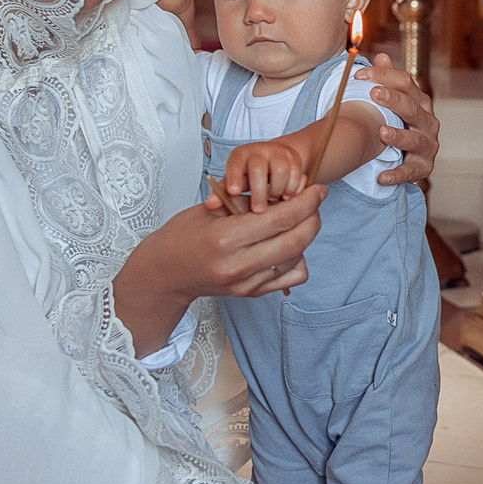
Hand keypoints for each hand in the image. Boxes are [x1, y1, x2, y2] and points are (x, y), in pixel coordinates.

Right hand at [112, 185, 325, 346]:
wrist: (165, 273)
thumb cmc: (183, 235)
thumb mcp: (210, 210)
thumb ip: (248, 203)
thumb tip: (285, 193)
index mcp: (224, 238)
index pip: (280, 218)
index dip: (306, 202)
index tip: (317, 189)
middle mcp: (237, 265)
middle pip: (295, 241)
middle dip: (313, 217)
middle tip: (315, 202)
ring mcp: (245, 283)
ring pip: (296, 260)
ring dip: (305, 237)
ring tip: (297, 220)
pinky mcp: (250, 294)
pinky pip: (289, 278)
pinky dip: (297, 259)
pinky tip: (285, 245)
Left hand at [214, 137, 311, 206]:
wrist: (276, 158)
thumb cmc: (251, 174)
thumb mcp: (237, 180)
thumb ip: (224, 192)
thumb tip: (210, 205)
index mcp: (241, 155)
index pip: (236, 163)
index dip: (234, 177)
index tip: (234, 193)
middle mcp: (259, 150)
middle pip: (258, 168)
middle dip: (259, 192)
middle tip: (258, 211)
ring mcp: (279, 153)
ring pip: (281, 171)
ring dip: (278, 190)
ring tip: (274, 201)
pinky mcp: (295, 158)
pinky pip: (297, 175)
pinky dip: (293, 189)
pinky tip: (287, 197)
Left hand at [363, 52, 438, 185]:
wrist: (412, 156)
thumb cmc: (400, 123)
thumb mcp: (395, 101)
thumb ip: (388, 80)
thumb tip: (381, 56)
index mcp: (420, 102)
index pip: (406, 83)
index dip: (384, 76)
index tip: (359, 75)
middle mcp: (428, 122)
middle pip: (412, 108)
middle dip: (394, 101)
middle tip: (374, 93)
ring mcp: (427, 145)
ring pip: (415, 140)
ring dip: (399, 136)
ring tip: (382, 132)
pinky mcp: (423, 168)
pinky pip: (411, 172)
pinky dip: (397, 175)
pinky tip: (382, 176)